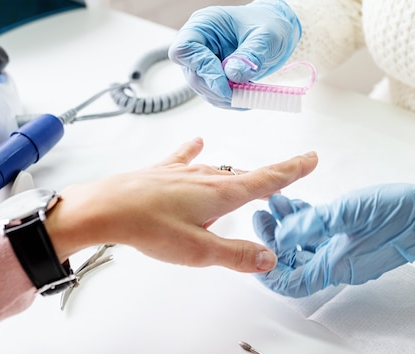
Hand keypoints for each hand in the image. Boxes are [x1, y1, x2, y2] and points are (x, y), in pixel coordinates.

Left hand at [47, 137, 317, 272]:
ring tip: (244, 180)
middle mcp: (205, 177)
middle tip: (287, 172)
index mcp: (220, 194)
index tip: (309, 158)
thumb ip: (236, 255)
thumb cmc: (148, 225)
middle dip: (269, 176)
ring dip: (235, 176)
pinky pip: (184, 159)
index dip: (291, 170)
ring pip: (218, 170)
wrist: (105, 208)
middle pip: (246, 175)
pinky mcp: (162, 172)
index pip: (266, 180)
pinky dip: (193, 153)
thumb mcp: (198, 250)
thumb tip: (267, 258)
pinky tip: (197, 143)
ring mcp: (183, 171)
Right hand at [168, 0, 300, 107]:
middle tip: (240, 95)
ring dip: (223, 98)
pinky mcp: (212, 75)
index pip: (185, 49)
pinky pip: (214, 93)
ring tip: (247, 96)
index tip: (225, 84)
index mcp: (204, 24)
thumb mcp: (265, 36)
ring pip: (202, 88)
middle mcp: (199, 42)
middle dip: (216, 89)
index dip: (202, 69)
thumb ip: (249, 54)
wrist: (275, 30)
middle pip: (192, 74)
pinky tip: (246, 97)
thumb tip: (233, 75)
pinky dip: (229, 100)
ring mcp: (203, 60)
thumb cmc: (267, 23)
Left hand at [252, 181, 414, 296]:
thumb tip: (279, 234)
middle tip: (262, 215)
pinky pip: (321, 236)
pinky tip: (299, 204)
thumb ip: (310, 224)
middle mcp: (338, 264)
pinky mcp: (353, 239)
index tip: (253, 252)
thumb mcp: (347, 213)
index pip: (292, 283)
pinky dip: (307, 222)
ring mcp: (346, 252)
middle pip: (295, 262)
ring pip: (306, 246)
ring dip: (289, 227)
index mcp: (336, 266)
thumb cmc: (397, 214)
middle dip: (274, 240)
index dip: (269, 273)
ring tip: (277, 202)